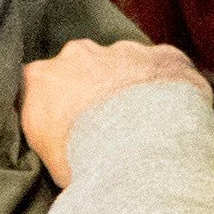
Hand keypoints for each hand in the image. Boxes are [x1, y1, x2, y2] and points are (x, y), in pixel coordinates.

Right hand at [15, 40, 208, 189]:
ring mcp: (122, 50)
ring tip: (146, 125)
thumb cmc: (85, 163)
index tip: (69, 126)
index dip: (56, 106)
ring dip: (131, 87)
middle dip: (94, 89)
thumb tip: (68, 150)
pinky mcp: (163, 55)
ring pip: (124, 63)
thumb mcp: (48, 161)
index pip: (39, 86)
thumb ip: (51, 138)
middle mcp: (78, 55)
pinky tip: (175, 115)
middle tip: (109, 126)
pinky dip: (169, 86)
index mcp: (40, 79)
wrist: (139, 152)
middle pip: (82, 68)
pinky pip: (164, 67)